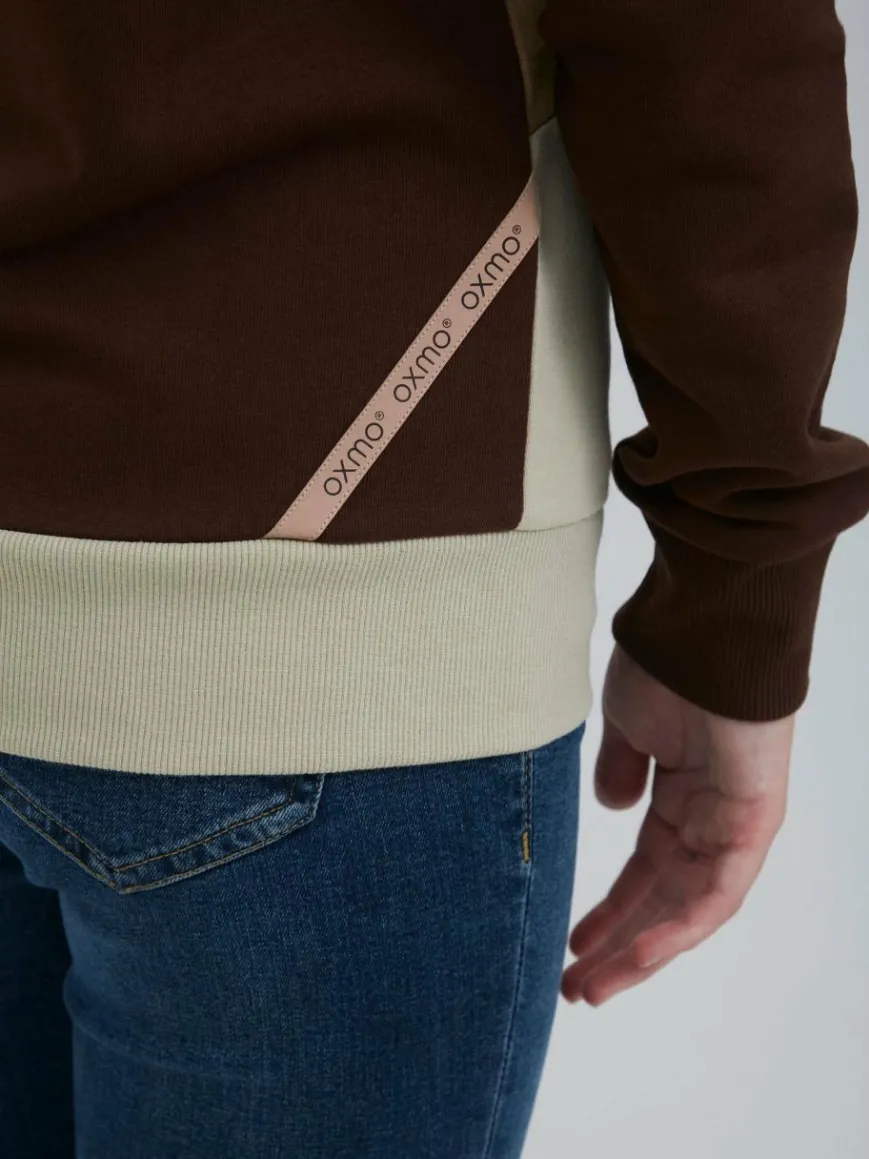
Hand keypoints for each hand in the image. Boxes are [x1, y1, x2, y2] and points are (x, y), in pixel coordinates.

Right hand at [561, 644, 793, 1005]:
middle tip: (576, 986)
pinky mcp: (753, 823)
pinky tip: (637, 956)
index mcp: (680, 795)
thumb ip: (621, 769)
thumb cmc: (663, 666)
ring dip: (641, 953)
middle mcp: (709, 818)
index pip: (644, 870)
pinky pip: (717, 893)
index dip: (608, 911)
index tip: (570, 944)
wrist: (701, 630)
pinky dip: (678, 929)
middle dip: (617, 945)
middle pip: (663, 900)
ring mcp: (734, 824)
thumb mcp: (626, 726)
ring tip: (593, 988)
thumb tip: (612, 807)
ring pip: (689, 910)